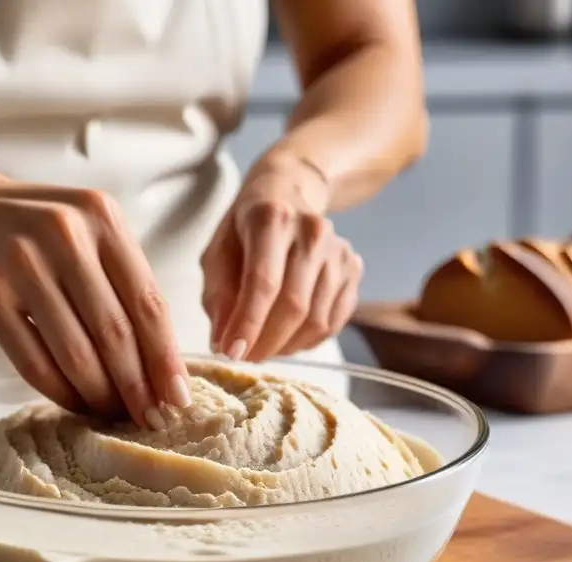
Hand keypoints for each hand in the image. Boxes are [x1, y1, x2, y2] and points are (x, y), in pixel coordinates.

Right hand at [0, 167, 190, 429]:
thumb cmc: (44, 234)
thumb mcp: (93, 235)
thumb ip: (127, 284)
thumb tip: (164, 368)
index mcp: (103, 219)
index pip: (148, 303)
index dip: (166, 359)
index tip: (178, 399)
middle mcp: (65, 237)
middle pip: (114, 332)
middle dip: (137, 386)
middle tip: (151, 420)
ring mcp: (22, 265)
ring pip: (75, 353)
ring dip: (100, 395)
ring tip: (114, 414)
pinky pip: (33, 362)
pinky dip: (60, 392)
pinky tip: (76, 403)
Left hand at [200, 156, 363, 361]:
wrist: (288, 194)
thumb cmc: (244, 231)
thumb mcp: (217, 254)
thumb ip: (218, 297)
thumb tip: (224, 343)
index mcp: (272, 219)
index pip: (263, 282)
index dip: (248, 324)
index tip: (232, 353)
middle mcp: (312, 231)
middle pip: (294, 305)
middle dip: (266, 342)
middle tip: (245, 357)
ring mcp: (339, 250)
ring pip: (317, 320)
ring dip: (286, 345)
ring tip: (263, 346)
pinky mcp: (354, 268)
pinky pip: (334, 322)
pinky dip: (308, 340)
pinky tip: (287, 336)